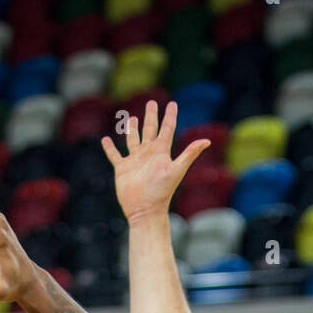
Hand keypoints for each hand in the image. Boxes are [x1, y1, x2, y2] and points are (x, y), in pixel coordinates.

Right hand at [102, 100, 209, 224]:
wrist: (145, 210)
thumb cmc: (161, 192)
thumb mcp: (176, 170)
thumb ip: (190, 154)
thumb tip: (207, 141)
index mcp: (161, 152)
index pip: (167, 129)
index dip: (170, 116)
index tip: (172, 103)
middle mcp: (148, 153)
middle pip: (150, 129)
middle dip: (151, 116)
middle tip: (151, 102)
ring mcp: (135, 160)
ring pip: (133, 139)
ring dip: (132, 129)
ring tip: (131, 118)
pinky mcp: (122, 169)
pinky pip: (114, 155)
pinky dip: (109, 148)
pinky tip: (105, 140)